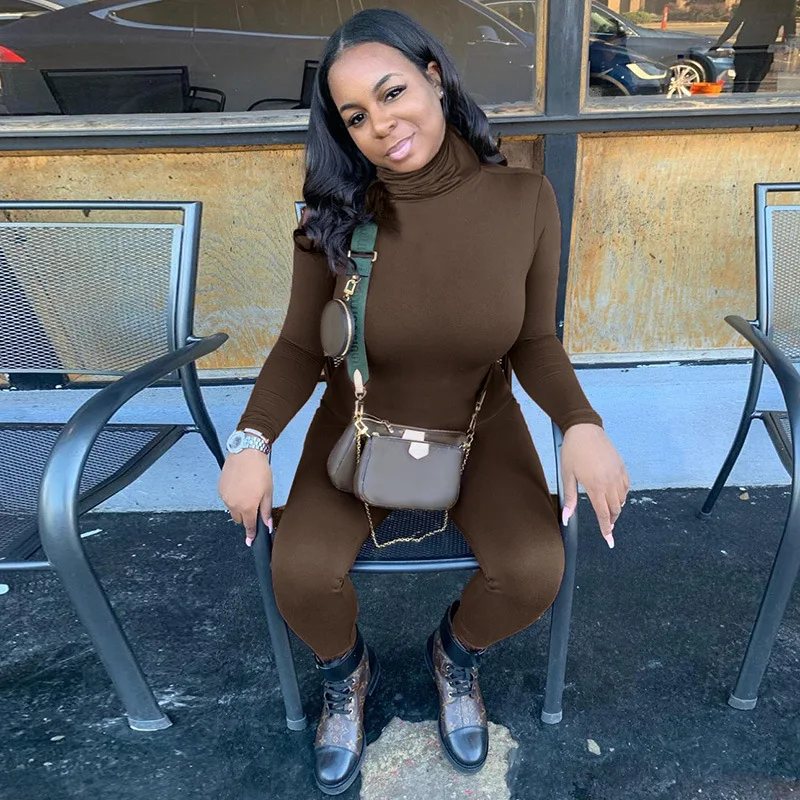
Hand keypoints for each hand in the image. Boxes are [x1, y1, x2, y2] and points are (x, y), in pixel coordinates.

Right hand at [218, 449, 273, 545]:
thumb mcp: (268, 492)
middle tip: (255, 505)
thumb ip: (266, 510)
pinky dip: (233, 497)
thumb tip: (267, 525)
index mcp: (247, 507)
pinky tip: (241, 486)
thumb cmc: (259, 470)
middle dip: (247, 517)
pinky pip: (227, 499)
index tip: (251, 541)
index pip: (249, 526)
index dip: (251, 534)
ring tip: (248, 491)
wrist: (246, 452)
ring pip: (232, 509)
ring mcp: (225, 497)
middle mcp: (233, 504)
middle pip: (239, 519)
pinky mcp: (220, 489)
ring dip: (239, 506)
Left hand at [560, 424, 628, 548]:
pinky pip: (626, 487)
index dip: (606, 529)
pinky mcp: (622, 467)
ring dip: (616, 508)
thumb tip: (567, 518)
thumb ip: (569, 498)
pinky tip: (614, 495)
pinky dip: (621, 495)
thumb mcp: (567, 475)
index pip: (603, 514)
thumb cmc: (572, 452)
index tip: (609, 540)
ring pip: (622, 499)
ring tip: (607, 510)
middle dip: (611, 520)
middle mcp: (610, 482)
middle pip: (615, 509)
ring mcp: (618, 474)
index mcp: (595, 486)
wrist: (584, 429)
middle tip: (606, 525)